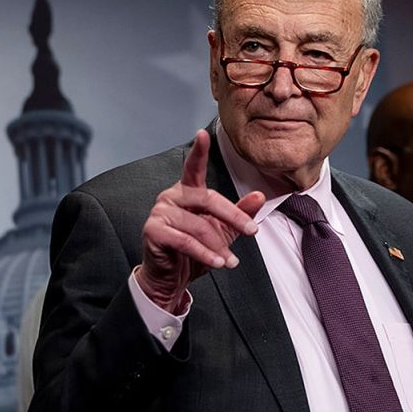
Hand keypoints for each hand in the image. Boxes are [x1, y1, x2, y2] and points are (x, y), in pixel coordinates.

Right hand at [136, 129, 264, 311]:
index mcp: (187, 191)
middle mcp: (171, 196)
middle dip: (233, 217)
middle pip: (208, 199)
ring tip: (231, 261)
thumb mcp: (222, 231)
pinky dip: (205, 254)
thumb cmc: (193, 251)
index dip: (199, 151)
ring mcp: (160, 212)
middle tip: (252, 231)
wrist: (171, 277)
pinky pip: (186, 241)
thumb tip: (259, 196)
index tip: (202, 134)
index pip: (193, 167)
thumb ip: (239, 213)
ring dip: (219, 246)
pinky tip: (217, 263)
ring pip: (199, 225)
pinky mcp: (153, 230)